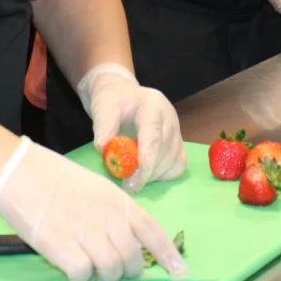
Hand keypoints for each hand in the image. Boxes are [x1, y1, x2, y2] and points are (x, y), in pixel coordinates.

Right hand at [0, 137, 187, 280]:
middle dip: (127, 270)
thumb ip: (112, 211)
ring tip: (90, 266)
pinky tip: (70, 264)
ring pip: (111, 271)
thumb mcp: (95, 186)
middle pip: (133, 259)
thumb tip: (124, 238)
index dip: (167, 253)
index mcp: (116, 200)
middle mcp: (107, 218)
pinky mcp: (62, 249)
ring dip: (103, 276)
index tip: (180, 271)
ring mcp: (86, 234)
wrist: (19, 172)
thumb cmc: (54, 176)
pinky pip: (82, 276)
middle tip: (114, 267)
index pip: (151, 230)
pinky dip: (78, 276)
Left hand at [77, 63, 186, 194]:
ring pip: (174, 160)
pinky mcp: (177, 142)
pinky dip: (163, 174)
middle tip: (127, 184)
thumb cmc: (112, 101)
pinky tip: (146, 173)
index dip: (147, 157)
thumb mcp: (103, 107)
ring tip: (133, 178)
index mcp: (153, 104)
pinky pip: (177, 165)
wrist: (121, 96)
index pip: (154, 134)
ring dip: (154, 175)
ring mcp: (176, 130)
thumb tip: (103, 148)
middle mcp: (169, 117)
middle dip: (147, 172)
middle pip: (165, 150)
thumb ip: (103, 126)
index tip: (136, 178)